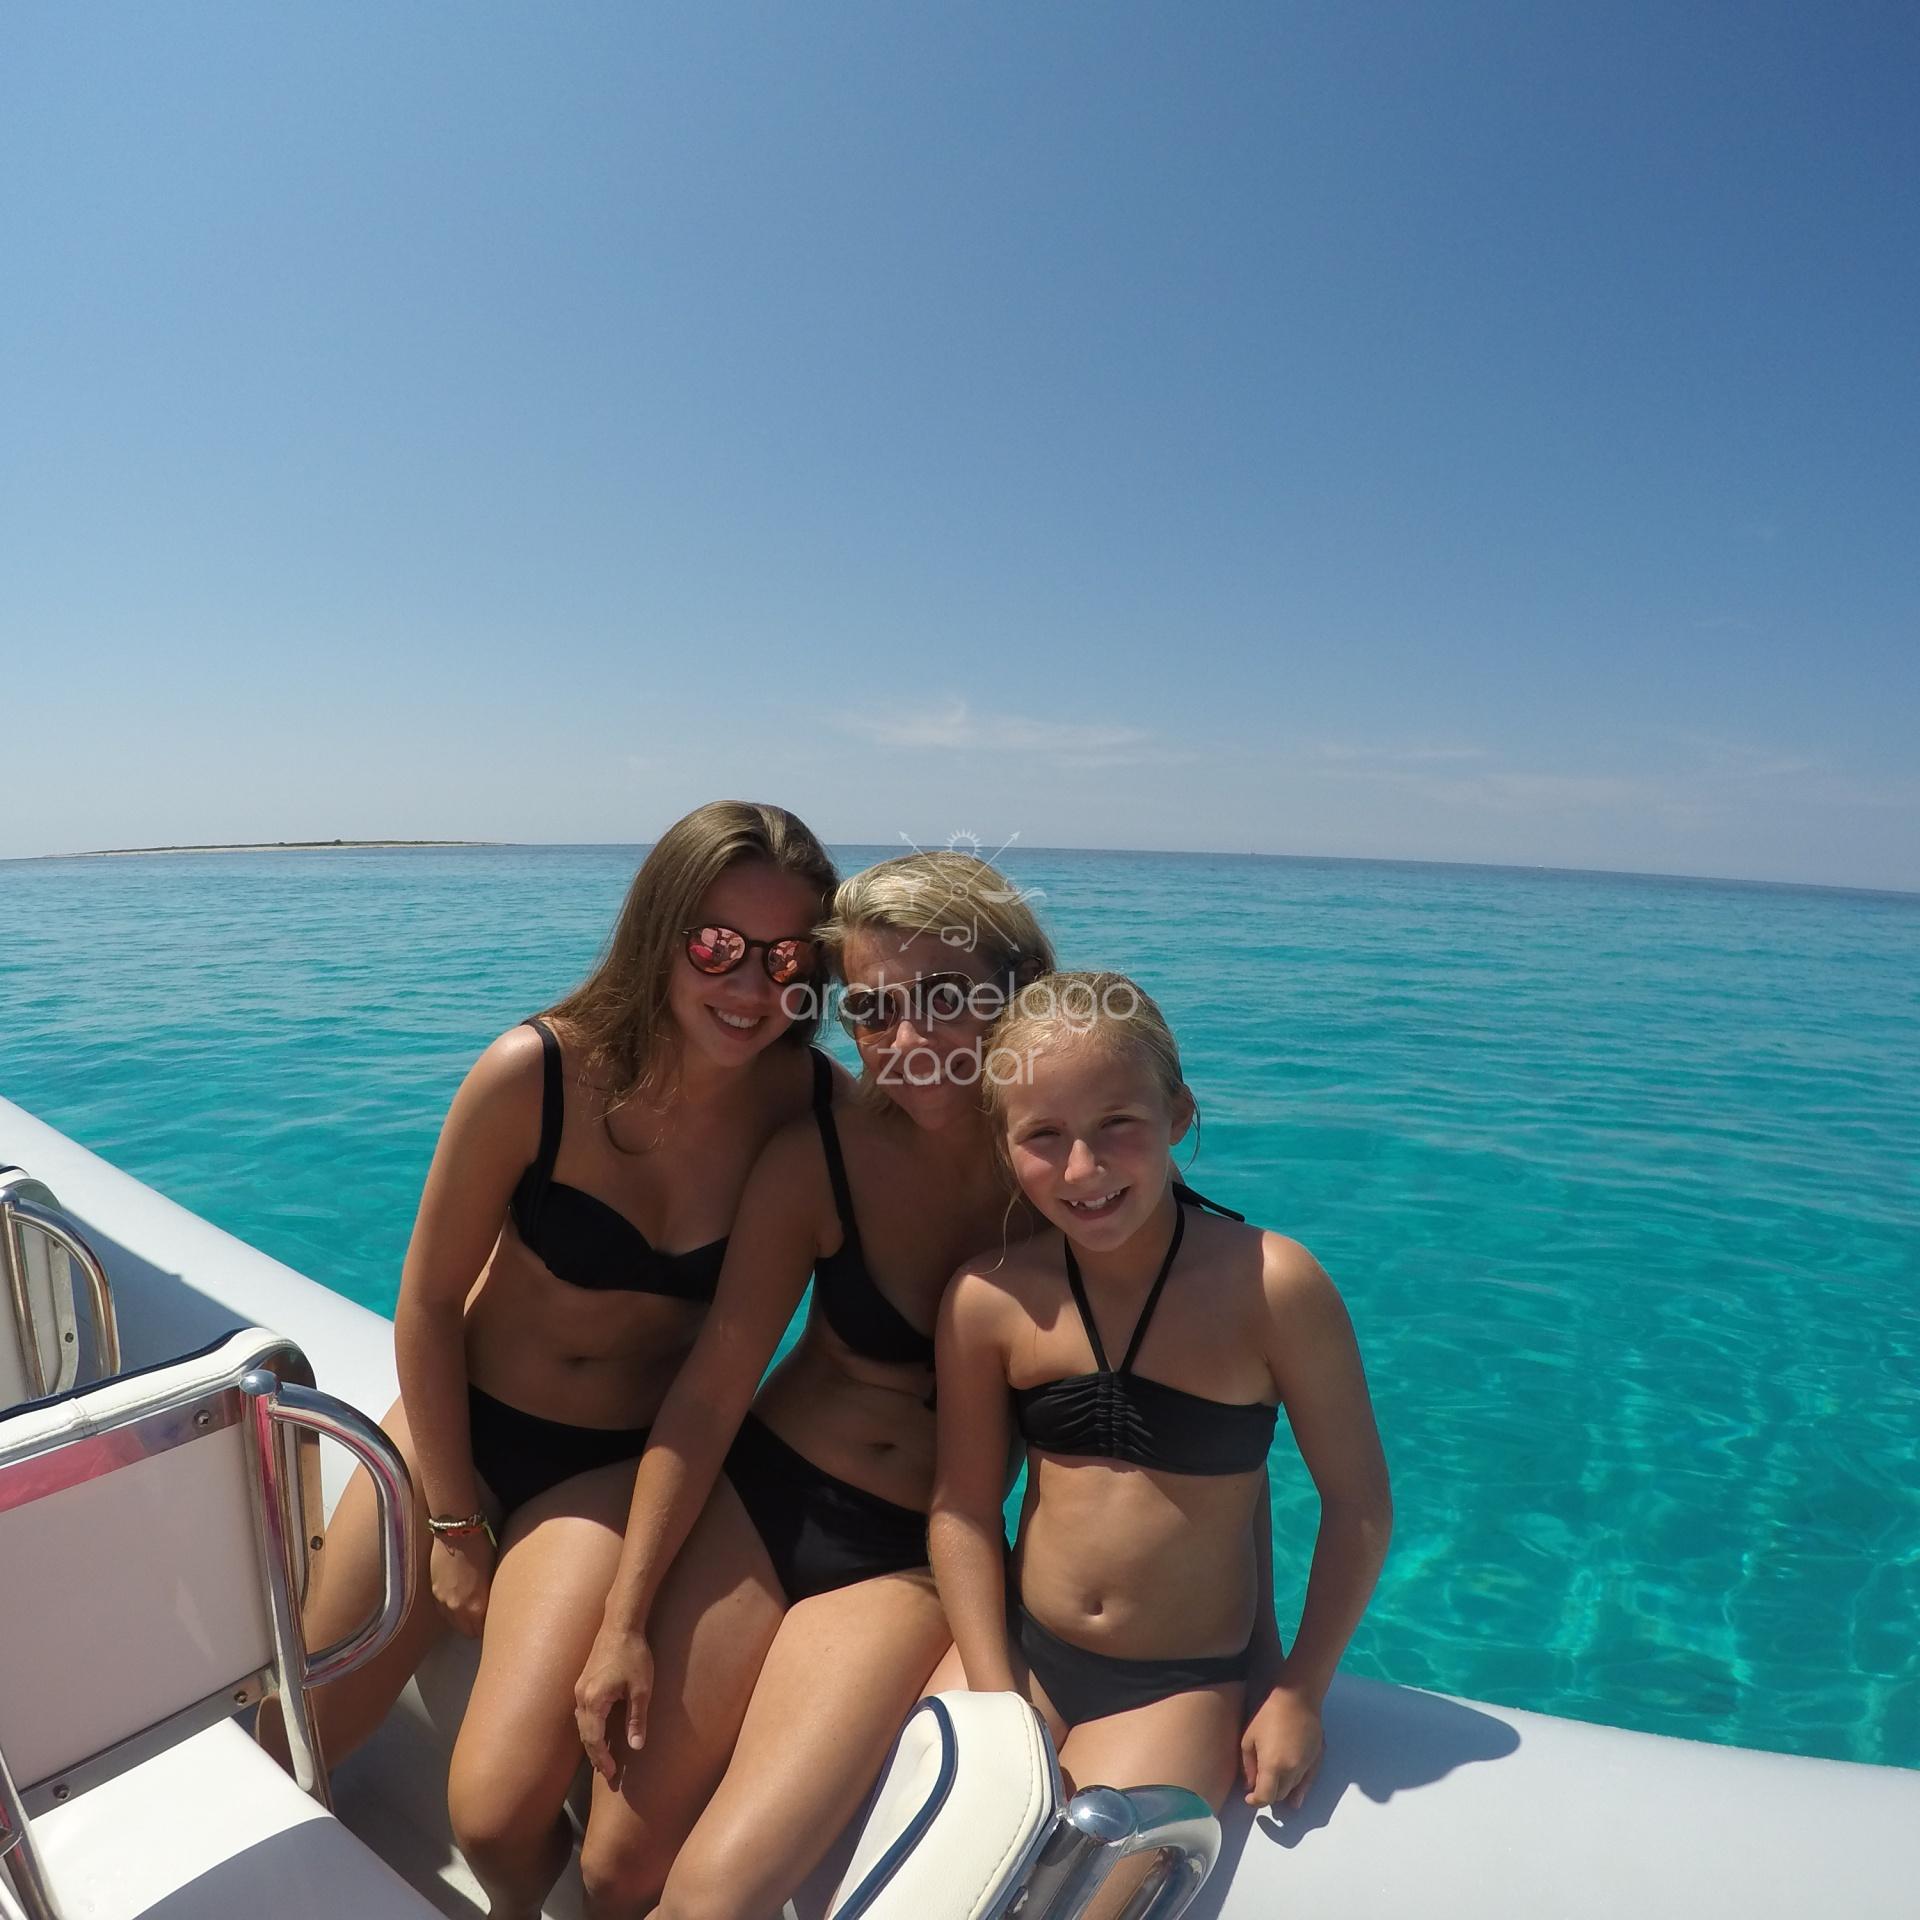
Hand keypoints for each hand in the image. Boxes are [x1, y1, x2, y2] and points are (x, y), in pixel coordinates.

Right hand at [429, 1529, 494, 1636]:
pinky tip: (459, 1600)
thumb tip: (493, 1607)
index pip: (483, 1631)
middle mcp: (457, 1611)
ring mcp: (443, 1603)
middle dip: (476, 1628)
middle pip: (468, 1632)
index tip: (496, 1622)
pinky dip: (452, 1611)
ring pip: (454, 1624)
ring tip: (472, 1610)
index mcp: (476, 1607)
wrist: (456, 1533)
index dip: (490, 1627)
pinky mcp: (434, 1593)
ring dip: (463, 1621)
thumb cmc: (482, 1549)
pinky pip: (444, 1612)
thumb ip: (490, 1598)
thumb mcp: (493, 1575)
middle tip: (485, 1619)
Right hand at [575, 1622, 654, 1785]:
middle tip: (607, 1773)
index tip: (612, 1774)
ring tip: (603, 1758)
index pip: (594, 1740)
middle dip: (595, 1755)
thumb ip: (637, 1719)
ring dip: (592, 1742)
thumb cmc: (634, 1655)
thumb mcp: (641, 1689)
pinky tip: (598, 1732)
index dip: (602, 1758)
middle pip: (585, 1735)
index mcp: (594, 1701)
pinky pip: (583, 1713)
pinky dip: (590, 1728)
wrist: (620, 1624)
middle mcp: (581, 1697)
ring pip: (582, 1724)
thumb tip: (636, 1746)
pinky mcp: (583, 1682)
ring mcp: (580, 1689)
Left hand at [1240, 1684, 1323, 1809]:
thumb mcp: (1249, 1738)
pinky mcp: (1317, 1759)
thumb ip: (1248, 1766)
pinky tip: (1296, 1800)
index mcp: (1273, 1766)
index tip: (1248, 1798)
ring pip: (1293, 1789)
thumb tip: (1250, 1786)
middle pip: (1280, 1795)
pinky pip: (1308, 1782)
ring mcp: (1306, 1766)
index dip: (1255, 1801)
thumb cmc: (1268, 1714)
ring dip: (1282, 1791)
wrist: (1297, 1697)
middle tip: (1259, 1788)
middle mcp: (1292, 1771)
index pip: (1265, 1796)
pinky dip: (1301, 1792)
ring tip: (1274, 1787)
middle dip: (1268, 1795)